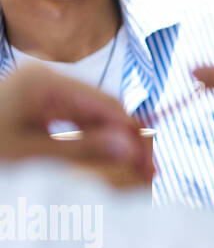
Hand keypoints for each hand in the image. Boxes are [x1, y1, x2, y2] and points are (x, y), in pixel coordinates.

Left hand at [0, 65, 152, 179]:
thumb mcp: (29, 155)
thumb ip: (82, 150)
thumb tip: (129, 150)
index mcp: (42, 81)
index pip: (105, 103)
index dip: (133, 134)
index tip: (151, 162)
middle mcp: (45, 77)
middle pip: (99, 108)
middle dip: (123, 139)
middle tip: (147, 171)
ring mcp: (40, 89)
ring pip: (89, 116)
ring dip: (109, 142)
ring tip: (130, 169)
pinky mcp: (36, 103)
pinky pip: (73, 120)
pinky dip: (88, 141)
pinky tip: (104, 159)